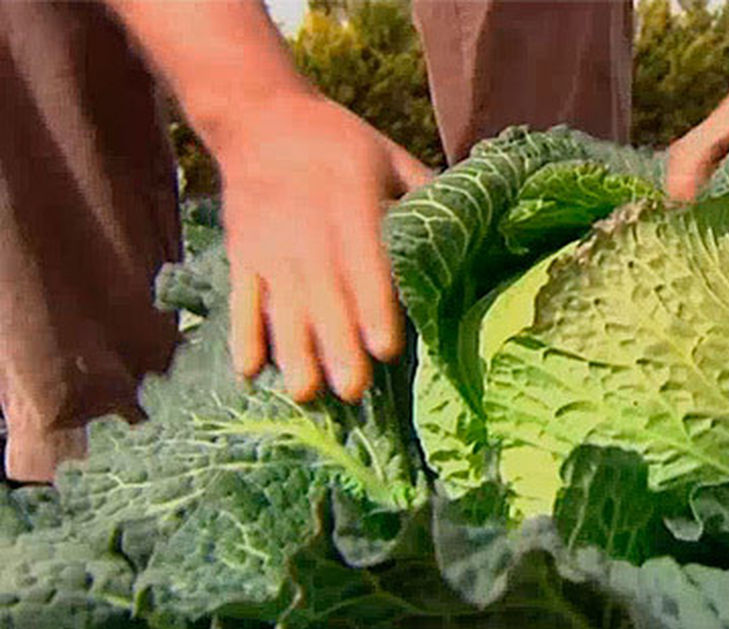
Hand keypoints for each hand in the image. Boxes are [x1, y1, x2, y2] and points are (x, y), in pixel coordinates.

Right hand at [213, 92, 433, 402]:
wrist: (260, 118)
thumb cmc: (338, 142)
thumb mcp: (388, 155)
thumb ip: (423, 191)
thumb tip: (472, 227)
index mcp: (350, 207)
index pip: (365, 265)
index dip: (374, 308)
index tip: (386, 348)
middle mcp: (308, 233)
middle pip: (324, 298)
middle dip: (337, 346)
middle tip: (354, 391)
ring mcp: (270, 248)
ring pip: (283, 308)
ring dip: (293, 353)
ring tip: (306, 395)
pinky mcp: (242, 256)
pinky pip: (242, 300)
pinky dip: (243, 335)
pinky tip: (249, 372)